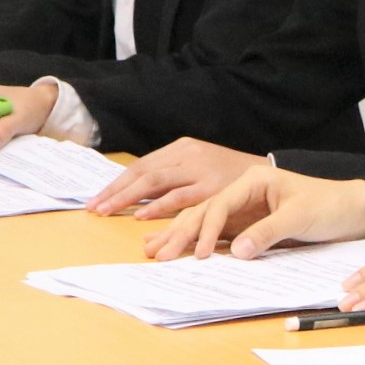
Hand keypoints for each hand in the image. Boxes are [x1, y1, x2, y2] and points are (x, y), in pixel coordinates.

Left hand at [88, 138, 261, 218]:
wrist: (271, 172)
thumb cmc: (233, 178)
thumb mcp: (201, 172)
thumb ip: (175, 183)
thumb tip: (141, 201)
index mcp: (182, 149)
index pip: (140, 166)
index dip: (116, 184)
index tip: (96, 201)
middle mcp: (187, 155)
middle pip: (142, 172)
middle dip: (114, 191)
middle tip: (94, 209)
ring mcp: (199, 169)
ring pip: (154, 182)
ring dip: (127, 198)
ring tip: (107, 212)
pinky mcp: (212, 186)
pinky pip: (179, 196)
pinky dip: (158, 205)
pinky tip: (141, 215)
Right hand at [144, 166, 364, 260]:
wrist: (352, 211)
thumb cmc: (329, 206)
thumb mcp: (300, 217)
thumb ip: (268, 232)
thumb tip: (237, 252)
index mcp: (253, 181)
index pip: (220, 204)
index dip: (207, 230)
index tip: (201, 254)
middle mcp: (243, 193)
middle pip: (204, 212)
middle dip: (179, 233)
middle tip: (156, 253)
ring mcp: (243, 211)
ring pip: (204, 223)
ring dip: (180, 237)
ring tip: (154, 251)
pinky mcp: (247, 227)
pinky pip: (217, 236)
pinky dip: (196, 244)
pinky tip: (177, 251)